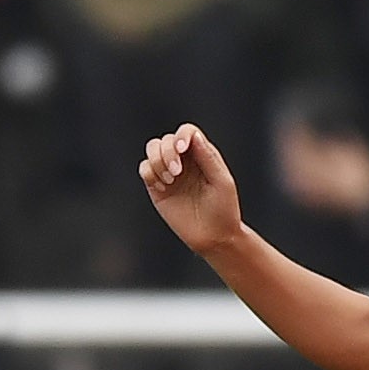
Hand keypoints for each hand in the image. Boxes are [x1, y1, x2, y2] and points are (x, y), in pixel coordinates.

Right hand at [139, 124, 245, 257]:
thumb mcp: (221, 181)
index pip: (187, 132)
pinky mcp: (157, 189)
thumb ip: (208, 157)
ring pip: (152, 150)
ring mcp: (169, 174)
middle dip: (167, 152)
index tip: (182, 150)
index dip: (181, 136)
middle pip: (166, 140)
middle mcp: (185, 161)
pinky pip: (144, 170)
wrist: (213, 237)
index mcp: (202, 155)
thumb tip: (194, 136)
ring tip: (170, 180)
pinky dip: (150, 174)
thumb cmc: (224, 210)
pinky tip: (163, 187)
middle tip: (176, 173)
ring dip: (157, 161)